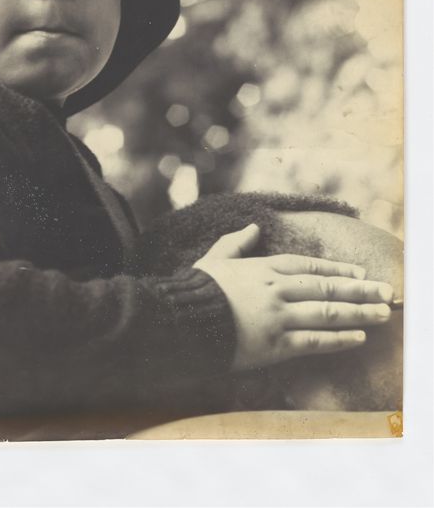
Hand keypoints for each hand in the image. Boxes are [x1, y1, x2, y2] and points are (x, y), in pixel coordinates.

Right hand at [193, 224, 393, 371]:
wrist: (184, 319)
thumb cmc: (196, 289)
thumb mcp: (216, 258)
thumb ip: (237, 242)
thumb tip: (254, 226)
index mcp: (264, 268)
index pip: (309, 266)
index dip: (337, 269)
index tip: (360, 272)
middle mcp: (277, 289)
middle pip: (326, 287)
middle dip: (360, 289)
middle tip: (386, 291)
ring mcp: (279, 316)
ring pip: (327, 312)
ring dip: (359, 312)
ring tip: (382, 312)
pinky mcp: (276, 344)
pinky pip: (314, 341)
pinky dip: (338, 339)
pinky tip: (359, 337)